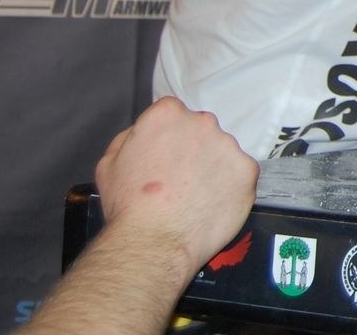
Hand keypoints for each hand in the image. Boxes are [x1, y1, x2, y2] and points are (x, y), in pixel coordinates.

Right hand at [95, 97, 258, 273]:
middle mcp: (202, 122)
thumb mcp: (109, 163)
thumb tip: (146, 135)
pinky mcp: (247, 170)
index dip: (167, 138)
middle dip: (193, 150)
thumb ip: (130, 138)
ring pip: (223, 152)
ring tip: (195, 196)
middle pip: (201, 130)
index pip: (173, 115)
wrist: (154, 241)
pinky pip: (240, 174)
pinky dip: (230, 187)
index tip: (164, 158)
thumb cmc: (127, 205)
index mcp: (167, 114)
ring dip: (213, 168)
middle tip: (180, 180)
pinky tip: (212, 203)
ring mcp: (228, 145)